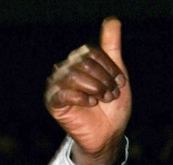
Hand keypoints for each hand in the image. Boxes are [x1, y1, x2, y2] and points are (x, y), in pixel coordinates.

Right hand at [45, 17, 131, 164]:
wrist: (109, 135)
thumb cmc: (112, 107)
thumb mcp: (117, 76)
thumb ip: (112, 49)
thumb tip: (113, 20)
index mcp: (80, 61)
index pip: (91, 51)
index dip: (109, 67)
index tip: (119, 83)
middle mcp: (65, 68)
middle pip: (84, 62)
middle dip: (104, 80)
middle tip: (111, 95)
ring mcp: (57, 84)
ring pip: (75, 75)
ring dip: (96, 89)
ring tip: (102, 100)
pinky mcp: (53, 101)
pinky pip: (65, 92)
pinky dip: (83, 98)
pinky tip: (91, 104)